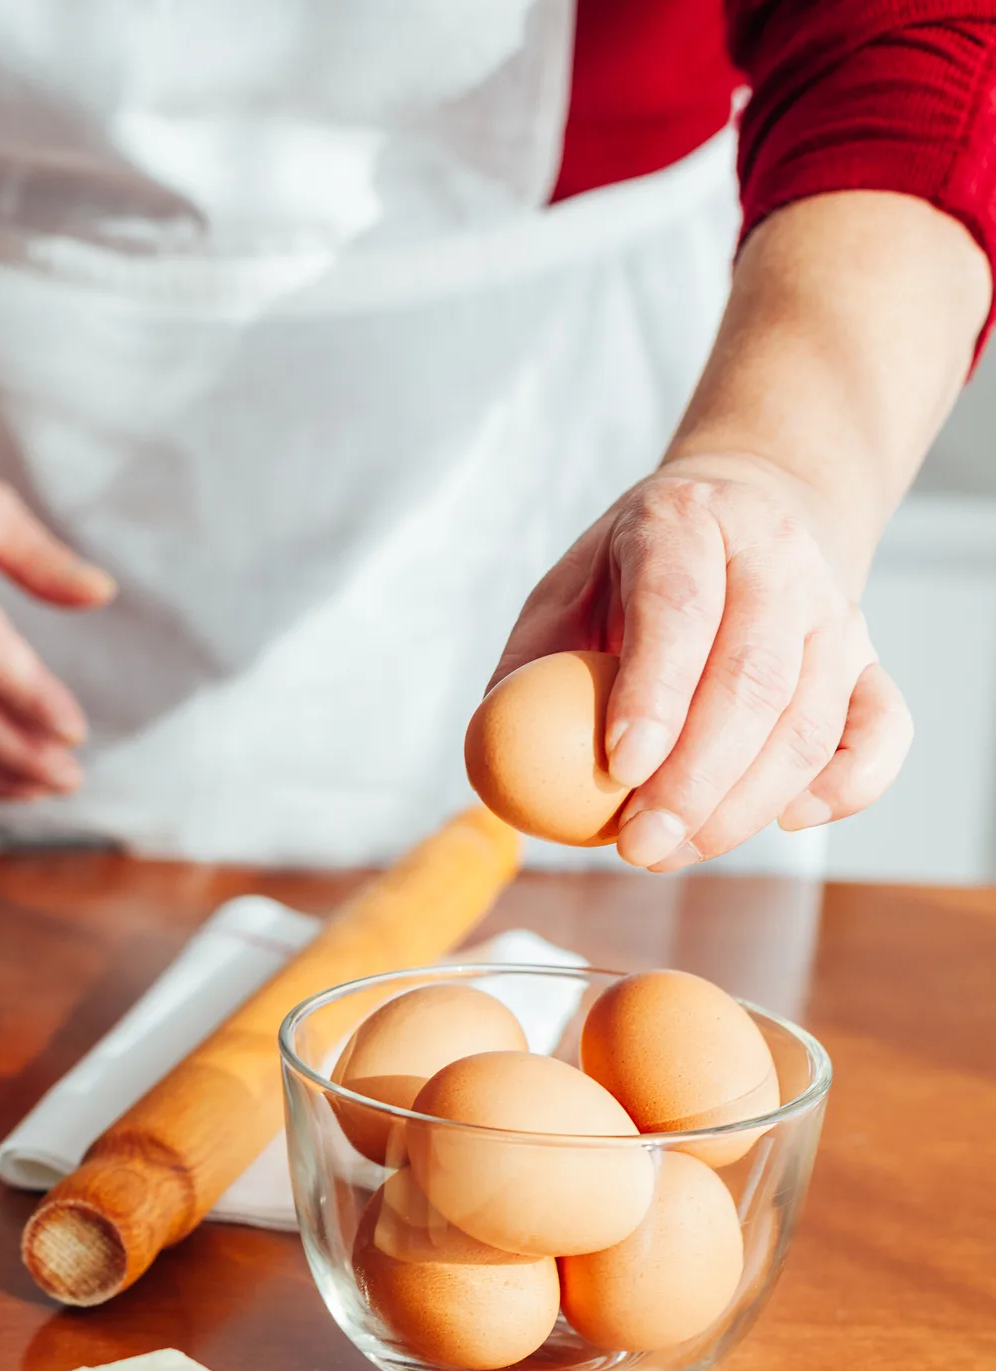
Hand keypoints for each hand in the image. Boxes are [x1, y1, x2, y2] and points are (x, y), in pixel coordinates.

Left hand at [488, 453, 912, 869]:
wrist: (746, 514)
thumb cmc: (633, 577)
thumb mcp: (565, 593)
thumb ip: (526, 672)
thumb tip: (492, 762)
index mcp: (685, 521)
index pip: (682, 609)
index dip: (654, 695)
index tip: (617, 773)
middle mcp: (775, 557)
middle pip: (753, 678)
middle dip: (694, 780)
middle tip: (637, 846)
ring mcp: (835, 610)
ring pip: (810, 720)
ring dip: (744, 805)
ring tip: (672, 852)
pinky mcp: (870, 660)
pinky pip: (883, 733)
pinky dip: (846, 788)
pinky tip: (786, 822)